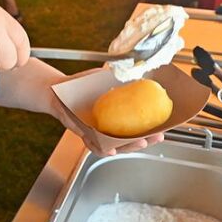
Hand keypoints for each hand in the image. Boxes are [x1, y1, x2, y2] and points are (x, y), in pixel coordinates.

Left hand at [47, 82, 165, 155]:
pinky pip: (93, 145)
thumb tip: (139, 71)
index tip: (163, 128)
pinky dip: (102, 148)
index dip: (150, 130)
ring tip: (140, 142)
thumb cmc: (81, 85)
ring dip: (128, 147)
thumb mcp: (103, 79)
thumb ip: (120, 77)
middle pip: (129, 141)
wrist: (58, 90)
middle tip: (157, 137)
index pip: (136, 127)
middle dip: (145, 141)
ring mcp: (95, 132)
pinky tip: (111, 150)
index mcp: (115, 118)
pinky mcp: (82, 133)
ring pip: (114, 147)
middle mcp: (106, 128)